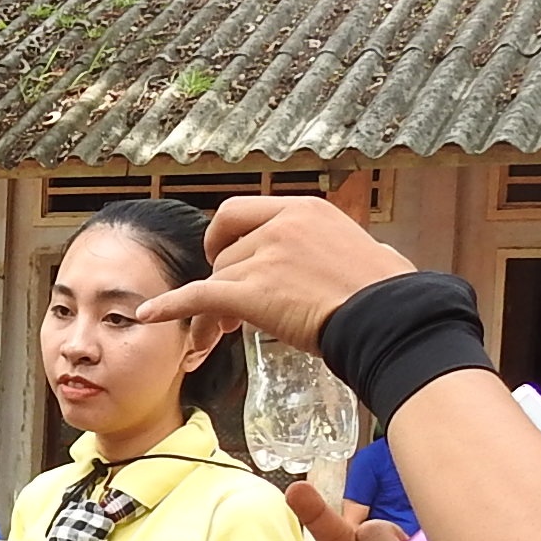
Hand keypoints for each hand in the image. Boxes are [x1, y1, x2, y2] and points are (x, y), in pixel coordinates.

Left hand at [131, 194, 418, 352]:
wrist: (390, 320)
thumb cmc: (390, 298)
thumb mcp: (375, 255)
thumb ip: (357, 252)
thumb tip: (381, 257)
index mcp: (307, 210)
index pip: (244, 212)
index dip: (230, 238)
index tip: (232, 258)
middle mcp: (281, 225)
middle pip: (227, 249)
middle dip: (224, 275)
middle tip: (235, 305)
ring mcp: (265, 256)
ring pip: (218, 278)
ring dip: (218, 303)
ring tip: (230, 329)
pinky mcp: (251, 292)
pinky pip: (198, 296)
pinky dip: (171, 305)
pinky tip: (150, 314)